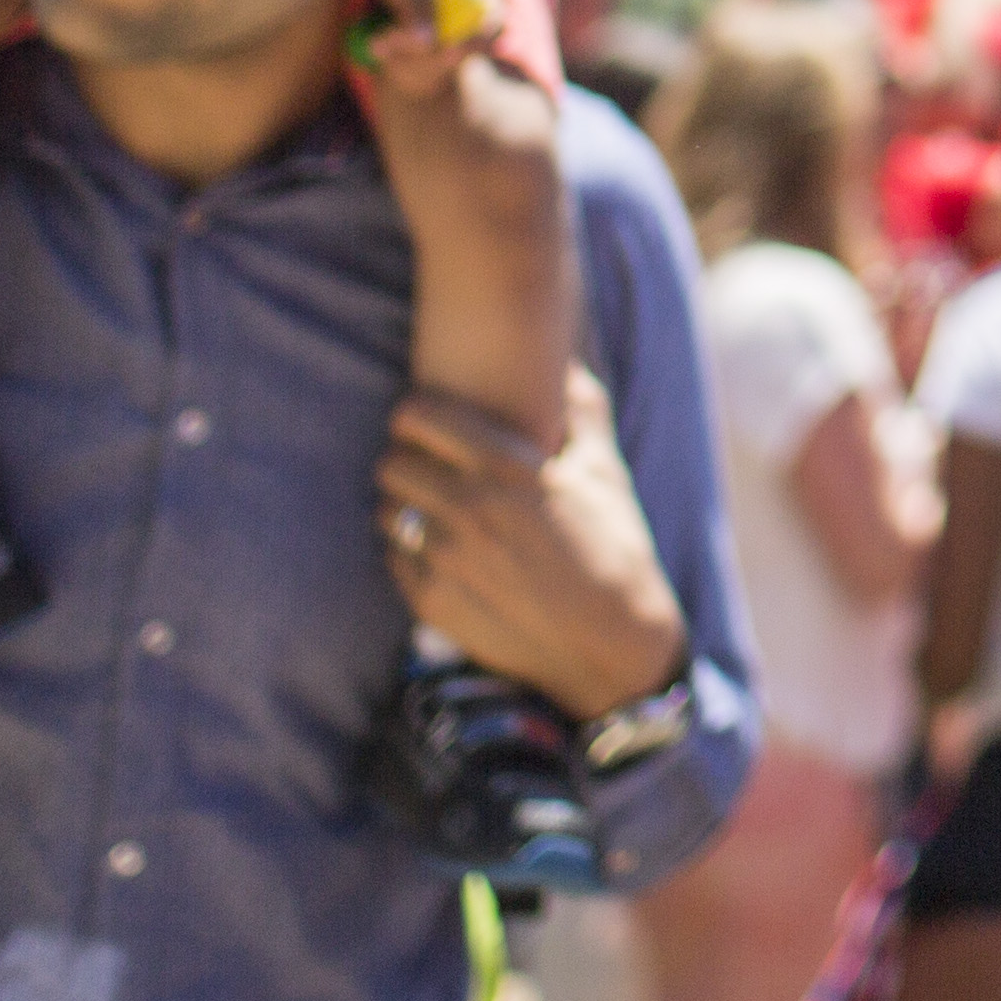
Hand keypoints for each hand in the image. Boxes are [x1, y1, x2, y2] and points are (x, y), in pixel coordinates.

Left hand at [376, 372, 686, 722]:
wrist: (611, 645)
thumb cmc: (615, 546)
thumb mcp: (605, 469)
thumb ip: (580, 405)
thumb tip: (566, 356)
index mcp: (508, 469)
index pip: (418, 417)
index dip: (416, 413)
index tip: (425, 418)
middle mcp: (469, 510)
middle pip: (390, 462)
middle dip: (405, 458)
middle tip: (426, 464)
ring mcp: (446, 559)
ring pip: (385, 510)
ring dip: (402, 505)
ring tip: (430, 509)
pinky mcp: (432, 602)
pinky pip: (393, 557)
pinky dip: (408, 550)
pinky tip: (440, 552)